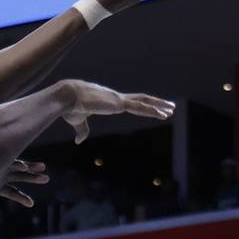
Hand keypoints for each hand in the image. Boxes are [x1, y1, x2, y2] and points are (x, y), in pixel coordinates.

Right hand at [0, 159, 49, 212]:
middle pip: (18, 177)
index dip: (20, 197)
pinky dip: (14, 165)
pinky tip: (23, 167)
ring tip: (43, 166)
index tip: (31, 203)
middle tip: (47, 178)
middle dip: (32, 177)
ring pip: (15, 166)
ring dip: (29, 168)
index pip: (10, 192)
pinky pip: (4, 159)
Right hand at [57, 79, 173, 143]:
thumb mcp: (78, 120)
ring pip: (144, 101)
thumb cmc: (70, 108)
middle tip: (169, 106)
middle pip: (141, 100)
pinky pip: (140, 106)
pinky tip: (163, 114)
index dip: (142, 105)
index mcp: (108, 102)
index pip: (129, 103)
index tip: (151, 108)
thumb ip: (82, 130)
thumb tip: (79, 141)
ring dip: (159, 105)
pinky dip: (153, 110)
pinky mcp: (119, 103)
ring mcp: (119, 100)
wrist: (66, 98)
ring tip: (172, 109)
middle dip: (156, 103)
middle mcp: (116, 98)